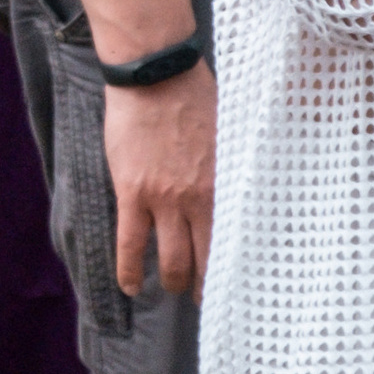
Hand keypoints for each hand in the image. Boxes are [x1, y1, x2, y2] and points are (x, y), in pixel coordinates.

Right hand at [104, 61, 215, 299]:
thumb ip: (231, 166)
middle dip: (205, 284)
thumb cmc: (195, 94)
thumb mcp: (227, 133)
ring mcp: (163, 199)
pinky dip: (129, 271)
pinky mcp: (133, 193)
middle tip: (206, 298)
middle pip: (205, 257)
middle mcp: (198, 199)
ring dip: (172, 281)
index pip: (232, 238)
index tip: (236, 279)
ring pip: (170, 259)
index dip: (234, 264)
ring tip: (171, 288)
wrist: (155, 75)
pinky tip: (131, 288)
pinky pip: (130, 243)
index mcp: (225, 184)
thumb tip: (244, 185)